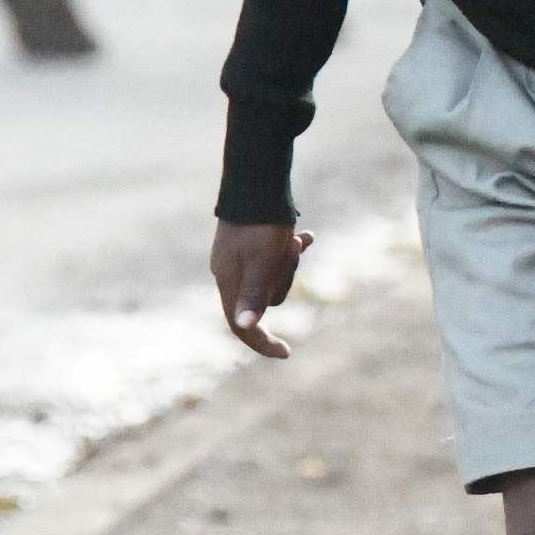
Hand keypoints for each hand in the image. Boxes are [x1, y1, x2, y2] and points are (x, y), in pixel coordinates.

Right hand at [211, 220, 310, 358]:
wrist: (257, 180)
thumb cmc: (260, 224)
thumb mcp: (261, 261)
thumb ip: (254, 294)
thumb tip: (245, 327)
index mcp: (228, 283)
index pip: (241, 327)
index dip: (262, 343)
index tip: (286, 354)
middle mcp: (232, 274)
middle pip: (266, 298)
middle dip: (286, 280)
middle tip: (292, 251)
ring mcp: (242, 258)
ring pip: (274, 277)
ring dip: (289, 261)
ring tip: (294, 237)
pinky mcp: (254, 243)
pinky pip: (277, 256)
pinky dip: (293, 248)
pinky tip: (306, 235)